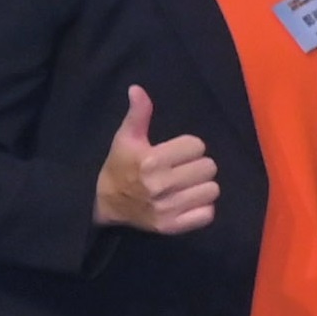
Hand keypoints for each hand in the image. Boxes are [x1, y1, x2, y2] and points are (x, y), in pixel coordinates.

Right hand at [96, 84, 226, 237]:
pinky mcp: (172, 227)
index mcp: (151, 161)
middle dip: (197, 166)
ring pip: (212, 189)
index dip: (188, 147)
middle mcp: (160, 185)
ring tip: (185, 186)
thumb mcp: (126, 139)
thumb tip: (137, 89)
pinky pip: (208, 214)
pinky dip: (201, 208)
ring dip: (202, 187)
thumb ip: (138, 114)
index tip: (174, 153)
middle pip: (209, 167)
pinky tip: (186, 202)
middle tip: (181, 170)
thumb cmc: (119, 167)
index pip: (197, 145)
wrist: (104, 205)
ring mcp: (167, 208)